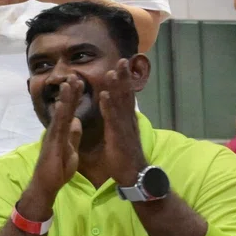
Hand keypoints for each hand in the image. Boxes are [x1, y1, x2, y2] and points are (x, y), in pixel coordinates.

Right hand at [26, 73, 84, 212]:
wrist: (46, 185)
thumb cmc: (57, 171)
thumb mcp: (71, 150)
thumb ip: (73, 135)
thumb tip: (77, 121)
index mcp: (61, 132)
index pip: (69, 111)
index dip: (74, 97)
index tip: (79, 83)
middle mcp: (55, 130)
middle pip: (64, 108)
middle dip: (70, 92)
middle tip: (74, 75)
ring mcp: (53, 135)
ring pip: (61, 113)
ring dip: (65, 97)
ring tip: (69, 82)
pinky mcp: (53, 142)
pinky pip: (59, 126)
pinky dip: (61, 113)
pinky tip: (62, 103)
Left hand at [94, 59, 147, 187]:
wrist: (132, 175)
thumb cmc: (123, 157)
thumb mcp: (119, 135)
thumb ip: (116, 122)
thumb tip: (113, 112)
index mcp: (126, 120)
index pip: (125, 97)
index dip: (123, 81)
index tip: (120, 66)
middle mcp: (128, 120)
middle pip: (126, 95)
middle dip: (123, 77)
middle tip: (122, 60)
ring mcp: (124, 127)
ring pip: (120, 103)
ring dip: (116, 87)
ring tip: (113, 71)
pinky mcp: (118, 136)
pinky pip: (112, 118)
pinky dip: (108, 105)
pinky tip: (104, 94)